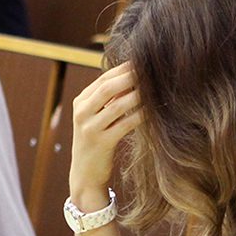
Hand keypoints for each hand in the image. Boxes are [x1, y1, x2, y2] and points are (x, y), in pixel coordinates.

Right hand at [70, 63, 141, 205]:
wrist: (85, 173)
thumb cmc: (96, 141)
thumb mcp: (97, 117)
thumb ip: (110, 99)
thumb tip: (135, 77)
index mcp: (80, 102)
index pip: (103, 79)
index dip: (123, 69)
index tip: (143, 62)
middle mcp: (82, 113)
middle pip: (107, 88)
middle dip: (130, 77)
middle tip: (152, 70)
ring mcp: (90, 128)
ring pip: (117, 106)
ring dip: (138, 95)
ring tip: (155, 89)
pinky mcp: (101, 143)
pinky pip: (125, 125)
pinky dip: (140, 116)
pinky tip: (153, 111)